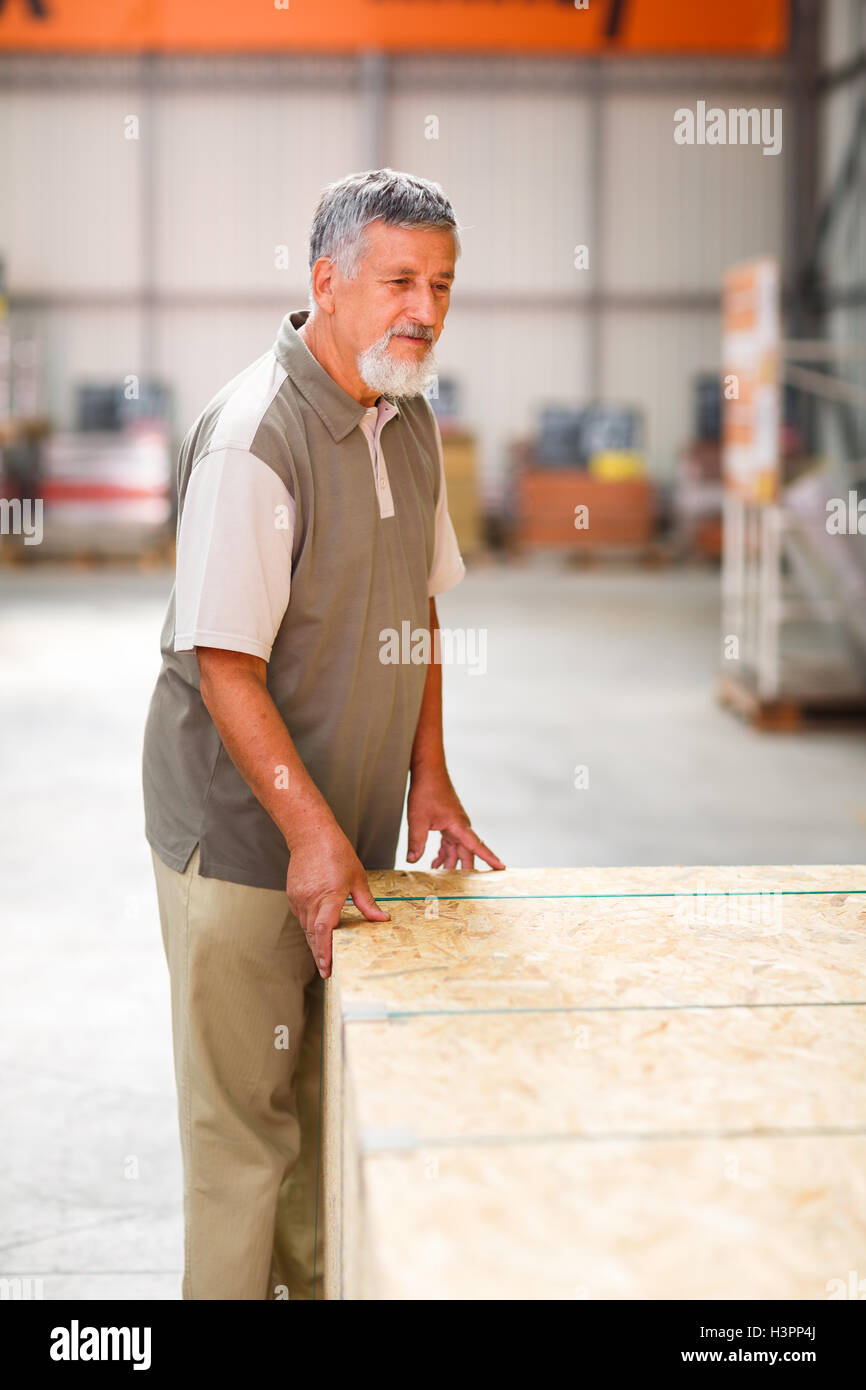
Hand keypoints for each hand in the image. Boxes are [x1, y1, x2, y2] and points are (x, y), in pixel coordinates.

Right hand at [285, 822, 389, 978]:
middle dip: (320, 956)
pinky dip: (310, 928)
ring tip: (324, 959)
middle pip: (312, 936)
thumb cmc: (336, 852)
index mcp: (328, 897)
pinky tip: (318, 933)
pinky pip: (302, 918)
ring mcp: (299, 899)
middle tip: (327, 973)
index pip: (323, 931)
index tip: (328, 967)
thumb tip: (382, 919)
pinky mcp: (293, 896)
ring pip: (306, 929)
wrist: (310, 835)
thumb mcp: (358, 878)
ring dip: (315, 944)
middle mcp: (310, 901)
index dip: (325, 951)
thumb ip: (367, 903)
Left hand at [406, 764, 505, 871]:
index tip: (502, 868)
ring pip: (457, 849)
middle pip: (467, 853)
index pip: (478, 847)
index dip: (490, 858)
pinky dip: (444, 852)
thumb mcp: (418, 819)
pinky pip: (449, 842)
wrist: (428, 771)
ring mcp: (455, 824)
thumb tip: (413, 860)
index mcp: (459, 826)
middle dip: (465, 870)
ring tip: (442, 876)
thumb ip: (416, 842)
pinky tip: (435, 861)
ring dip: (450, 862)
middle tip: (466, 887)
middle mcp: (460, 826)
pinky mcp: (447, 821)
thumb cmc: (427, 791)